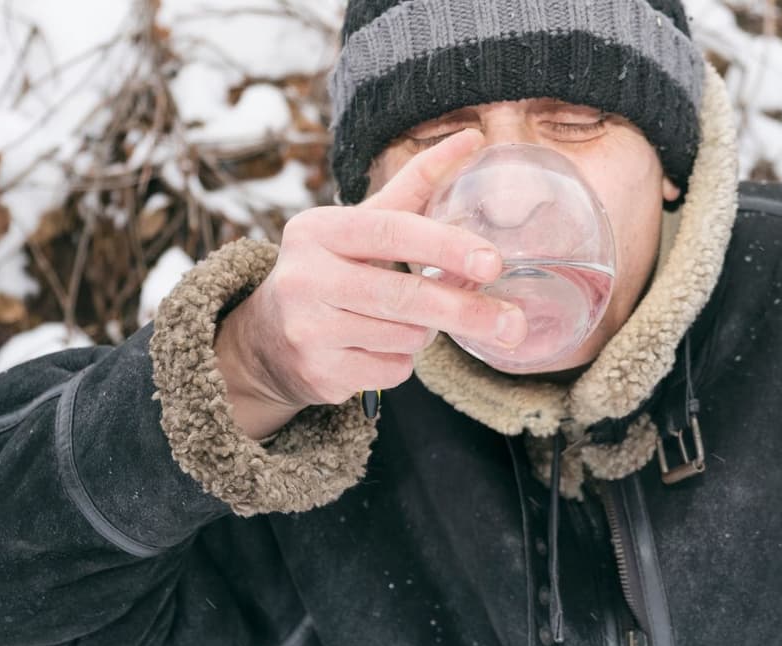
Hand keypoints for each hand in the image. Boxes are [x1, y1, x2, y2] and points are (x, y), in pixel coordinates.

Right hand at [216, 130, 526, 437]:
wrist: (268, 337)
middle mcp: (305, 277)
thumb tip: (472, 138)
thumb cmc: (333, 268)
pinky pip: (391, 371)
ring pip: (404, 337)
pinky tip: (378, 347)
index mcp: (318, 229)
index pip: (390, 231)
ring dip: (425, 334)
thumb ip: (416, 184)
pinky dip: (401, 361)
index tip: (493, 263)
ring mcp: (308, 329)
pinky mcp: (317, 372)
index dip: (445, 246)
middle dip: (466, 311)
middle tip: (514, 324)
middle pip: (404, 296)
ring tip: (405, 320)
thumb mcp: (362, 224)